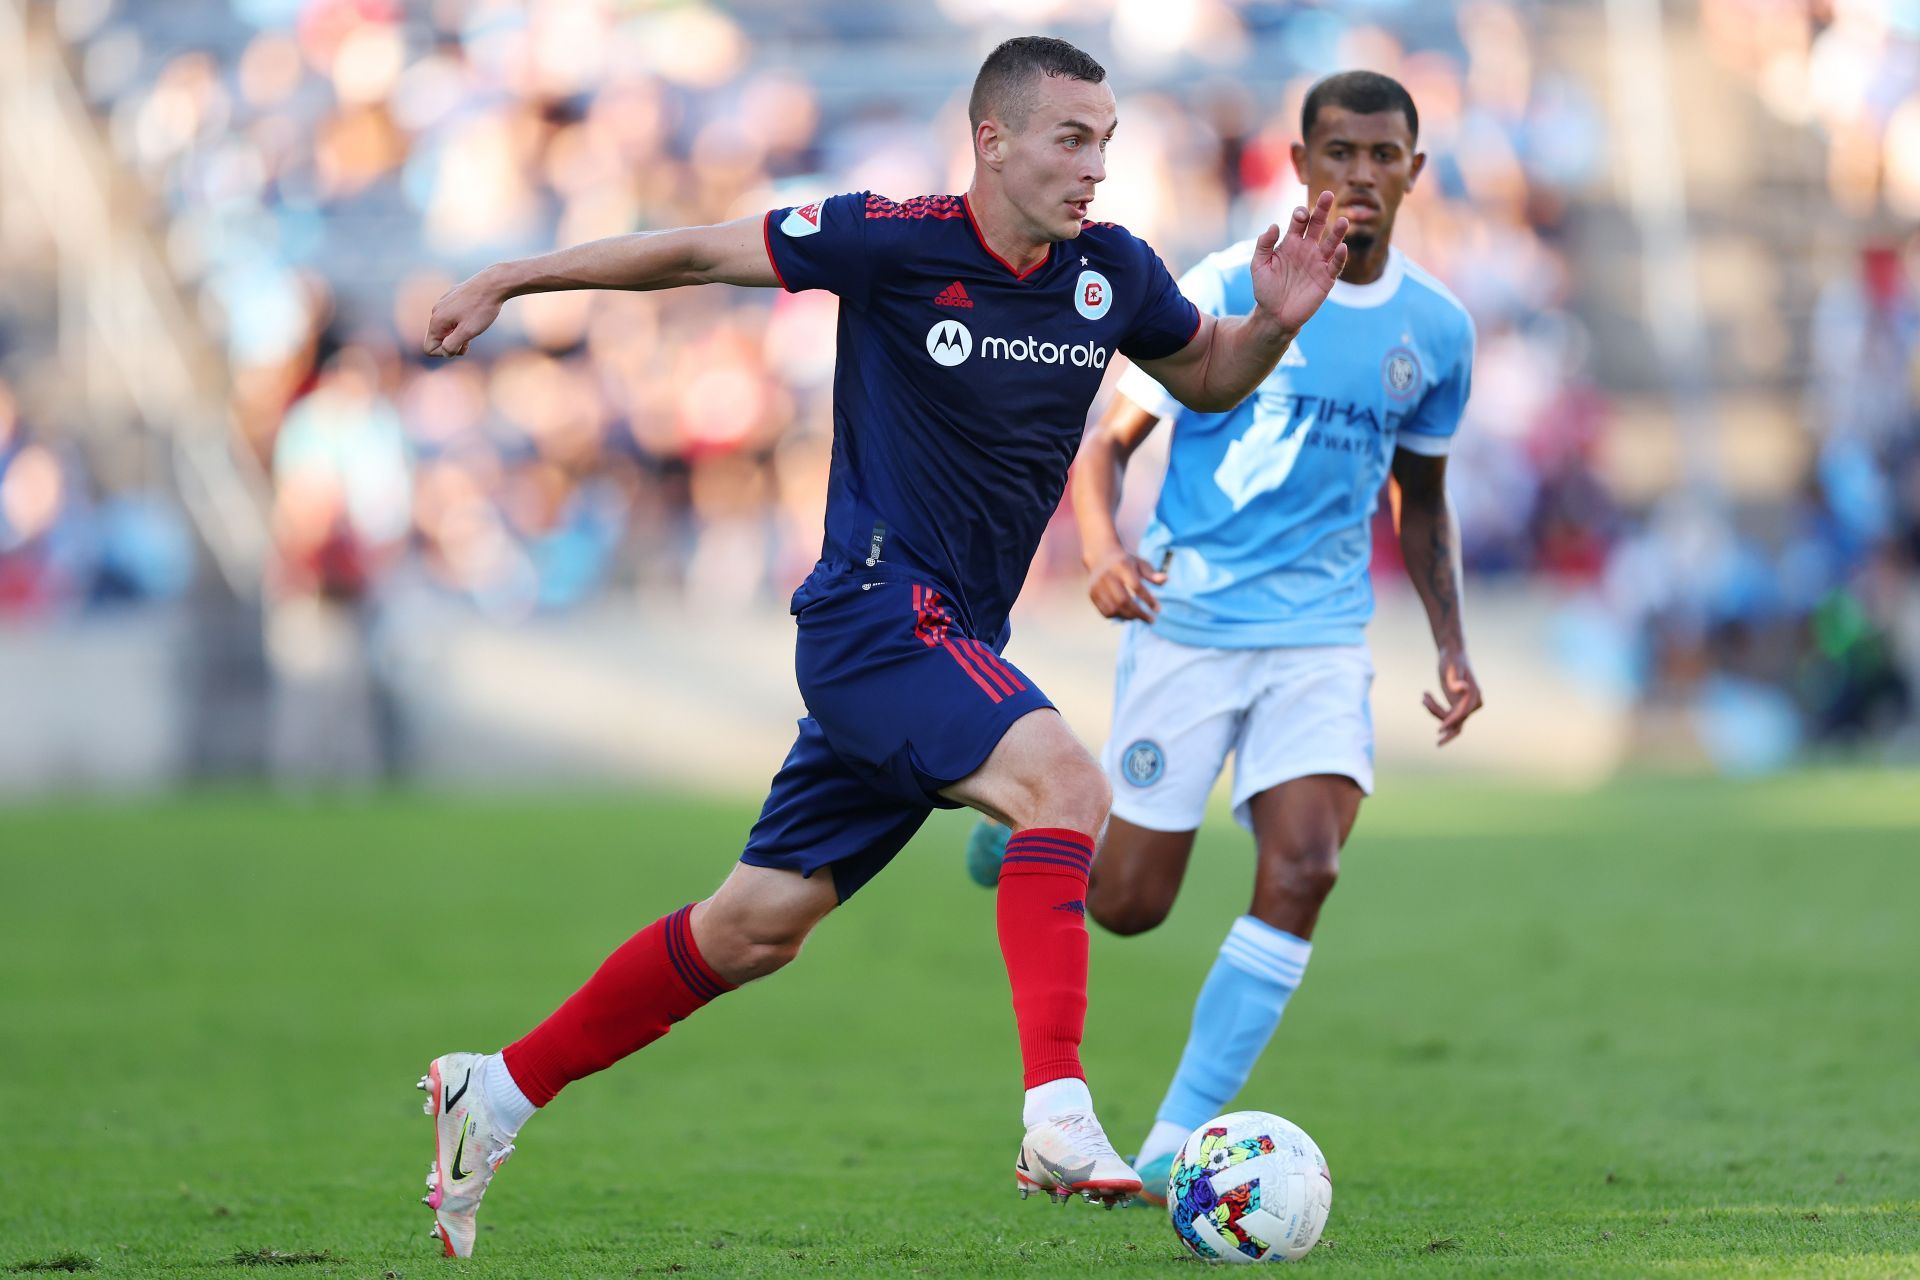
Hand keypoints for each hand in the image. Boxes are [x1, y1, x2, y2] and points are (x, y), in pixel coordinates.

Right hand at [423, 268, 507, 356]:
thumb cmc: (481, 308)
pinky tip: (475, 316)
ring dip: (458, 333)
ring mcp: (443, 303)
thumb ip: (452, 345)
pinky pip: (452, 317)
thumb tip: (445, 352)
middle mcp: (436, 311)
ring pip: (446, 328)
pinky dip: (462, 322)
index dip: (445, 352)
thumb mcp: (467, 332)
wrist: (493, 283)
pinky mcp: (452, 297)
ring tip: (475, 327)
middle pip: (438, 339)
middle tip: (470, 339)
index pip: (429, 348)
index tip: (462, 346)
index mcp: (436, 321)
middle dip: (453, 343)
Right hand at [1086, 547, 1166, 621]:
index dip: (1148, 600)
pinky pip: (1105, 611)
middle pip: (1123, 601)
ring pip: (1113, 608)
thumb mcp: (1140, 563)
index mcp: (1122, 566)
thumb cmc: (1125, 561)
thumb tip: (1165, 580)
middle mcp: (1108, 576)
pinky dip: (1117, 617)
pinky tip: (1126, 616)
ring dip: (1128, 617)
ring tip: (1138, 617)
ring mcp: (1098, 586)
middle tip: (1150, 619)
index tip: (1158, 609)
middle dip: (1139, 613)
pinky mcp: (1092, 594)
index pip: (1136, 586)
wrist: (1100, 555)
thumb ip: (1152, 574)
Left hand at [1249, 191, 1348, 335]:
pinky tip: (1342, 248)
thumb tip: (1274, 225)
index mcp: (1290, 243)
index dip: (1301, 214)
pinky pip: (1336, 265)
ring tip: (1343, 221)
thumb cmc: (1265, 289)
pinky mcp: (1326, 279)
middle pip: (1318, 225)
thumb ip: (1264, 245)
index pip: (1299, 222)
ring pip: (1331, 243)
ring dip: (1337, 232)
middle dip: (1322, 210)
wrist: (1273, 315)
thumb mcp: (1258, 265)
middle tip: (1328, 194)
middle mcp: (1307, 249)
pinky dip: (1340, 257)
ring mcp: (1318, 263)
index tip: (1300, 215)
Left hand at [1424, 649, 1482, 746]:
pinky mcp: (1457, 705)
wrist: (1453, 653)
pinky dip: (1434, 708)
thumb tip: (1463, 689)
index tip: (1439, 730)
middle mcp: (1473, 703)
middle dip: (1440, 718)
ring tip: (1424, 696)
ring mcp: (1466, 705)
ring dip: (1434, 711)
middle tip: (1429, 715)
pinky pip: (1446, 715)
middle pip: (1456, 720)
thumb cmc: (1452, 660)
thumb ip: (1455, 681)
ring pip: (1450, 720)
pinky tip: (1425, 696)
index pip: (1462, 714)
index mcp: (1474, 695)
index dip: (1450, 722)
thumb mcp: (1451, 668)